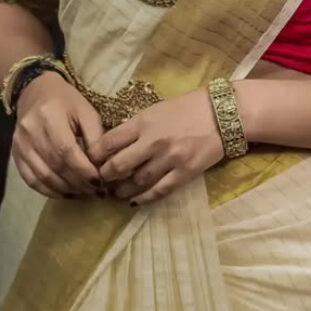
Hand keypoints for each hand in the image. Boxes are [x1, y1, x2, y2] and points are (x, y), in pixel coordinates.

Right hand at [12, 72, 105, 198]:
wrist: (35, 91)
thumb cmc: (66, 100)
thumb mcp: (86, 112)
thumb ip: (96, 138)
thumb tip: (101, 167)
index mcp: (50, 116)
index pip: (67, 151)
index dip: (84, 170)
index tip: (100, 182)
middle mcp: (31, 131)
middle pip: (56, 166)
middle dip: (78, 183)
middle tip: (96, 191)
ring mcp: (20, 143)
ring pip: (43, 176)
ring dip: (65, 190)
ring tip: (83, 193)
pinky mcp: (15, 153)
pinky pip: (30, 179)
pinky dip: (48, 190)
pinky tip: (64, 193)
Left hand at [86, 88, 223, 205]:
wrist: (220, 113)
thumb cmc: (185, 108)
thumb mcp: (154, 110)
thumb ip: (135, 127)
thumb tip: (113, 144)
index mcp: (143, 122)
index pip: (109, 141)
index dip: (95, 155)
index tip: (90, 161)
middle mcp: (152, 141)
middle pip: (119, 165)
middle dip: (106, 176)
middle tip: (101, 180)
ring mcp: (169, 159)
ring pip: (137, 181)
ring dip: (123, 190)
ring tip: (116, 193)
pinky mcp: (184, 173)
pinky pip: (160, 191)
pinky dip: (145, 199)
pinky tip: (135, 202)